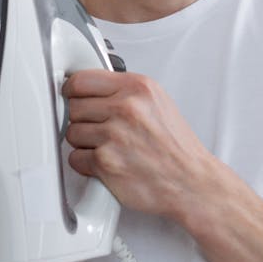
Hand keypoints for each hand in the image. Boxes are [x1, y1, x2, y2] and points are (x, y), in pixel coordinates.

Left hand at [62, 69, 214, 219]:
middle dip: (82, 119)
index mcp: (137, 88)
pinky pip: (75, 158)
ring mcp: (114, 135)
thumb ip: (124, 92)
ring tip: (107, 147)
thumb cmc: (176, 147)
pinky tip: (106, 162)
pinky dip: (86, 164)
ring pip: (72, 132)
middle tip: (98, 128)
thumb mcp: (157, 102)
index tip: (71, 96)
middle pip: (73, 106)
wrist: (191, 182)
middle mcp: (126, 108)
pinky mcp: (106, 162)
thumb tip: (92, 90)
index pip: (82, 80)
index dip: (72, 90)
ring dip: (84, 143)